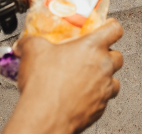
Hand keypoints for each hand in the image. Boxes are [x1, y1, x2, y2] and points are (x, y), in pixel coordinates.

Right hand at [7, 19, 124, 133]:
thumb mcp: (33, 51)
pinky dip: (96, 95)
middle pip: (117, 55)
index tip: (106, 27)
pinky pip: (104, 98)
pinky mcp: (101, 107)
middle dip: (107, 54)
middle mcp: (104, 66)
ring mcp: (104, 88)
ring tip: (86, 78)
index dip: (111, 26)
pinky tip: (81, 95)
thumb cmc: (45, 85)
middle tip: (90, 56)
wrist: (45, 117)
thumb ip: (31, 42)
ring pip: (114, 78)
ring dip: (104, 77)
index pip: (115, 29)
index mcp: (92, 47)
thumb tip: (24, 43)